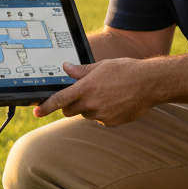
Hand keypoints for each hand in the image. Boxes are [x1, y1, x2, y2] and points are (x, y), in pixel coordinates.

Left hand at [34, 57, 158, 124]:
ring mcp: (101, 115)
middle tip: (81, 95)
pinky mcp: (111, 122)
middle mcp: (92, 103)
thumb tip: (66, 68)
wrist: (150, 84)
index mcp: (86, 87)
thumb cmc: (127, 71)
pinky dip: (102, 113)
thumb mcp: (102, 66)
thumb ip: (81, 71)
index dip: (45, 107)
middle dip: (70, 105)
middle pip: (69, 111)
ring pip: (85, 115)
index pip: (60, 100)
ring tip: (106, 95)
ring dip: (89, 108)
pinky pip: (100, 120)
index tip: (37, 111)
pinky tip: (115, 102)